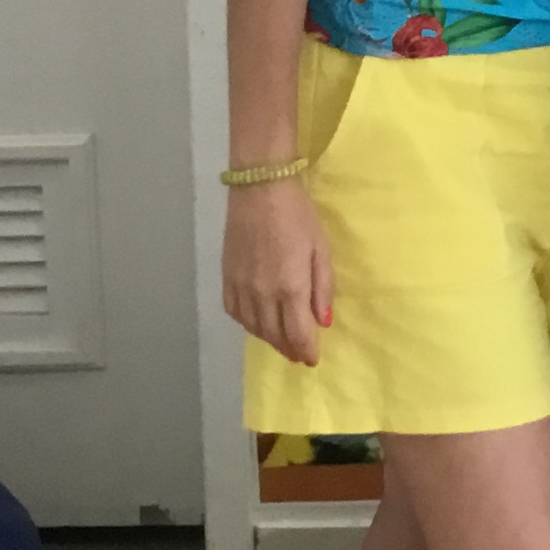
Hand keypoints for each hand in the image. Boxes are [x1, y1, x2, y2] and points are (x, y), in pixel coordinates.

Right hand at [222, 180, 332, 366]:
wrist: (260, 190)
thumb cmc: (298, 216)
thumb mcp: (321, 249)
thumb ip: (322, 288)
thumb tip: (322, 321)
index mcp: (290, 288)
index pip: (298, 334)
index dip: (306, 351)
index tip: (313, 360)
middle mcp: (262, 294)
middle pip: (274, 336)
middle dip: (289, 349)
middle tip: (300, 354)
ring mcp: (241, 288)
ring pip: (254, 328)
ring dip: (270, 339)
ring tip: (282, 341)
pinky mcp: (226, 279)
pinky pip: (235, 314)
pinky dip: (248, 324)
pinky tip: (258, 322)